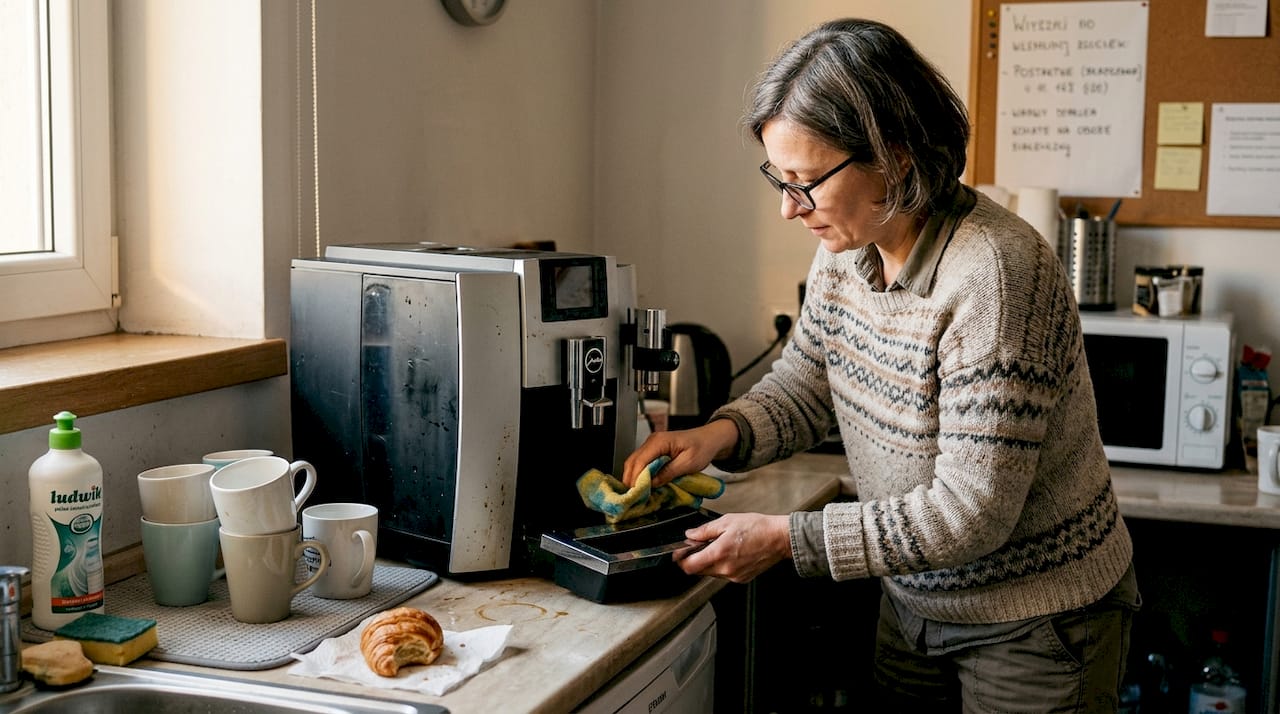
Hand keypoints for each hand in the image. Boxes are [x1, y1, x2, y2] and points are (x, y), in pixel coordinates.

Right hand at [622, 418, 738, 487]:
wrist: (709, 439)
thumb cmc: (702, 448)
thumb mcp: (688, 463)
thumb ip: (669, 472)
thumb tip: (653, 483)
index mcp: (660, 441)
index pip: (640, 461)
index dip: (636, 478)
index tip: (636, 492)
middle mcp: (652, 441)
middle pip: (632, 461)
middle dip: (630, 480)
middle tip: (633, 497)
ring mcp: (651, 445)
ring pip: (634, 462)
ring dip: (633, 478)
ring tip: (637, 493)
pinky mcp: (654, 451)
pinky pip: (641, 463)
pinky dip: (639, 474)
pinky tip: (643, 485)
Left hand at [673, 512, 789, 583]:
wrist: (779, 539)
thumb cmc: (757, 528)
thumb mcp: (727, 521)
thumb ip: (705, 530)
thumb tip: (690, 535)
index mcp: (719, 553)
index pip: (690, 566)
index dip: (680, 560)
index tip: (679, 552)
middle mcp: (725, 569)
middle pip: (698, 571)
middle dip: (694, 559)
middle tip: (697, 546)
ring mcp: (734, 576)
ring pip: (710, 573)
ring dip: (707, 562)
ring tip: (717, 547)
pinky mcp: (741, 579)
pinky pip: (723, 574)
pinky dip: (720, 566)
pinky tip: (729, 553)